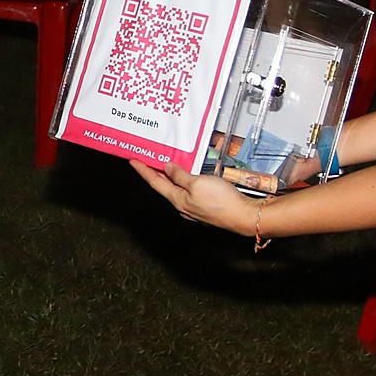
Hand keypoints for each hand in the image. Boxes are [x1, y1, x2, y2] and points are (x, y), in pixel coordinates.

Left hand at [132, 160, 254, 233]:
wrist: (242, 216)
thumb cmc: (221, 201)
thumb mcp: (197, 183)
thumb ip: (180, 175)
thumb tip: (167, 168)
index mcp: (177, 199)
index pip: (155, 182)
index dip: (143, 170)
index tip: (133, 161)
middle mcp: (183, 205)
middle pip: (165, 186)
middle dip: (156, 173)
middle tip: (148, 159)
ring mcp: (195, 208)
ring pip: (179, 189)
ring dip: (172, 176)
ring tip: (167, 164)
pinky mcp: (206, 207)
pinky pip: (192, 191)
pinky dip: (187, 181)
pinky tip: (191, 176)